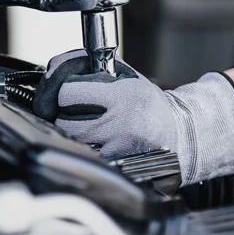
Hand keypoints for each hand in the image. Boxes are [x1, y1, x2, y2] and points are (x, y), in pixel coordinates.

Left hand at [33, 50, 233, 185]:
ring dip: (71, 134)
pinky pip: (84, 157)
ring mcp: (116, 149)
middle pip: (63, 120)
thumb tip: (54, 67)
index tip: (68, 93)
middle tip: (75, 112)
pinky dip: (83, 150)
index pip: (67, 93)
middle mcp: (119, 123)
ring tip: (87, 126)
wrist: (179, 136)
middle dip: (63, 114)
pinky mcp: (115, 167)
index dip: (62, 91)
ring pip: (71, 141)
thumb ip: (92, 68)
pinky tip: (95, 143)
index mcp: (122, 96)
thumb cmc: (147, 104)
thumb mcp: (126, 77)